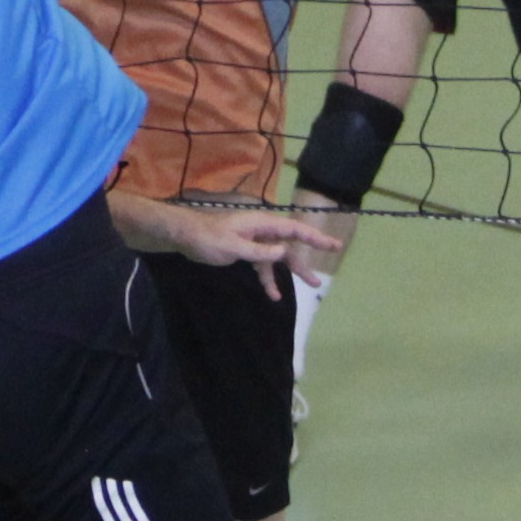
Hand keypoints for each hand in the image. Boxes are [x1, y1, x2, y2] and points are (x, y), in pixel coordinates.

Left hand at [171, 204, 331, 295]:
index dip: (315, 237)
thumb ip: (259, 251)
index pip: (294, 230)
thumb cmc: (208, 238)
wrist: (186, 237)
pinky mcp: (246, 252)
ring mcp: (255, 242)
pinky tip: (274, 295)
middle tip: (334, 254)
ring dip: (294, 271)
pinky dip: (269, 280)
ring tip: (313, 284)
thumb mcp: (233, 246)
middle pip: (292, 243)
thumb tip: (284, 252)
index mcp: (262, 224)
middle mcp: (262, 231)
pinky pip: (264, 265)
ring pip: (280, 257)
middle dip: (312, 252)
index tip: (333, 245)